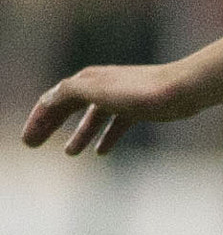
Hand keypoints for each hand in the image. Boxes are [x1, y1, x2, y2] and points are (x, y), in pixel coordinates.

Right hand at [21, 61, 194, 154]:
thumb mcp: (97, 91)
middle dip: (50, 126)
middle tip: (33, 145)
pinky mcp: (139, 108)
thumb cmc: (139, 91)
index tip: (28, 142)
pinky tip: (102, 151)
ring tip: (70, 153)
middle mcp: (100, 86)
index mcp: (86, 80)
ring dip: (79, 134)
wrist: (182, 90)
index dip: (37, 121)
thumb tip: (48, 100)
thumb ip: (69, 94)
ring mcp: (120, 97)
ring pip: (92, 118)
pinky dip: (106, 136)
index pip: (52, 101)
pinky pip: (116, 124)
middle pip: (68, 108)